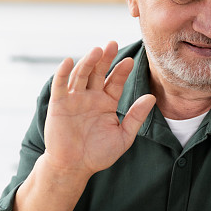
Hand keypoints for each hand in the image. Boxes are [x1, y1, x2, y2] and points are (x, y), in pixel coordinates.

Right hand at [11, 42, 154, 210]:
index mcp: (106, 102)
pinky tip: (69, 61)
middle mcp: (90, 96)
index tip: (131, 61)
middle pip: (98, 72)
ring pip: (81, 75)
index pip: (115, 81)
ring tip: (97, 50)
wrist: (74, 167)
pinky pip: (60, 85)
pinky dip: (63, 73)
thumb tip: (152, 97)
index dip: (122, 71)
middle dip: (105, 58)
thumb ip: (136, 116)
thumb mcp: (123, 136)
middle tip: (112, 43)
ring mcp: (74, 98)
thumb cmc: (98, 154)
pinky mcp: (58, 104)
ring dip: (88, 62)